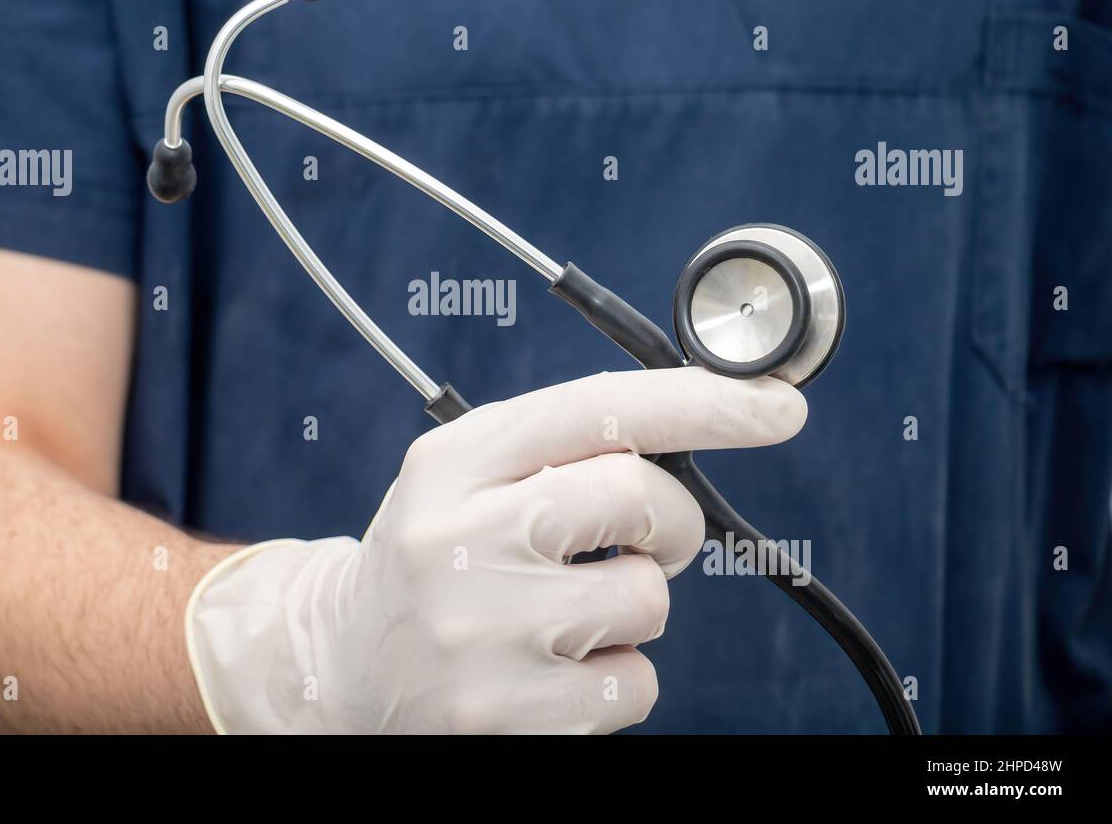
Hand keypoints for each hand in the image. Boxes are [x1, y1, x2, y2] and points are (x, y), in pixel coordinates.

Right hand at [187, 367, 806, 732]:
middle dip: (671, 519)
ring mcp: (480, 633)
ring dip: (633, 605)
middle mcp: (458, 539)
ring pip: (646, 599)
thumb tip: (704, 425)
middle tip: (646, 537)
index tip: (777, 407)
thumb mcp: (465, 477)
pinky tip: (554, 669)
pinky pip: (633, 685)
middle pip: (640, 497)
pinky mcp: (503, 715)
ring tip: (567, 612)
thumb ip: (563, 446)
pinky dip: (615, 677)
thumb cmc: (431, 558)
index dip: (702, 401)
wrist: (340, 664)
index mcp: (452, 462)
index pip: (597, 408)